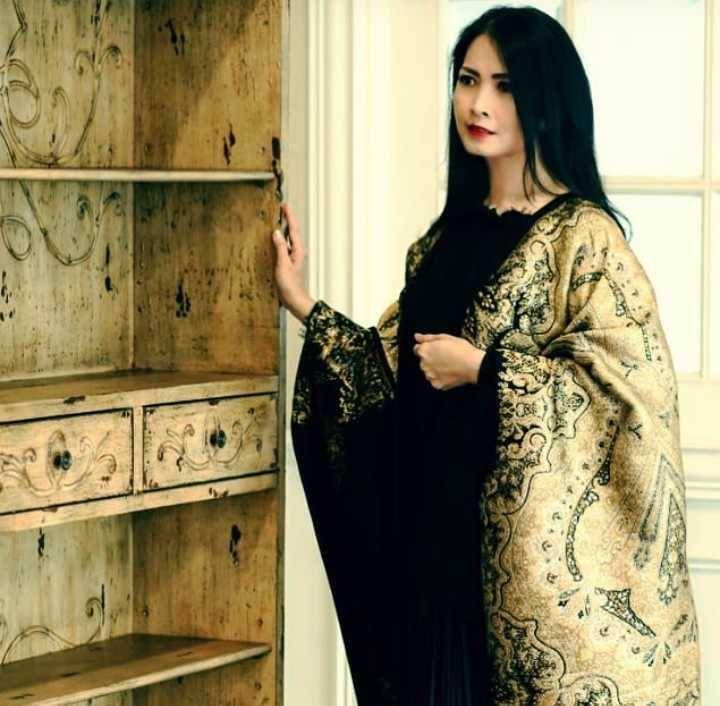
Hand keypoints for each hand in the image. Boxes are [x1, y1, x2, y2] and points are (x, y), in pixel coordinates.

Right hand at [271, 202, 315, 321]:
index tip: (285, 205)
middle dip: (287, 219)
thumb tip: (277, 232)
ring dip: (284, 228)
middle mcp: (297, 252)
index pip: (294, 229)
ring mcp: (293, 257)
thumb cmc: (290, 286)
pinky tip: (274, 239)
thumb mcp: (283, 265)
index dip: (289, 216)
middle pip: (293, 231)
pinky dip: (280, 240)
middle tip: (281, 208)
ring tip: (277, 219)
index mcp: (298, 250)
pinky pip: (284, 247)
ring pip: (289, 239)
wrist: (294, 300)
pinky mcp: (288, 263)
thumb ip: (280, 248)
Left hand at [412, 333, 484, 389]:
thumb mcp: (444, 337)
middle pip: (423, 362)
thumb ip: (427, 337)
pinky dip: (441, 378)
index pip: (417, 349)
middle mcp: (424, 364)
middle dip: (431, 359)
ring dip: (435, 369)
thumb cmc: (461, 350)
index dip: (427, 348)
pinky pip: (436, 381)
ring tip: (449, 365)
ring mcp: (430, 375)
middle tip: (446, 357)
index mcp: (424, 351)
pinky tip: (450, 373)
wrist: (473, 365)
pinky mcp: (437, 384)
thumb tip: (417, 336)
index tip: (436, 350)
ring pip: (429, 372)